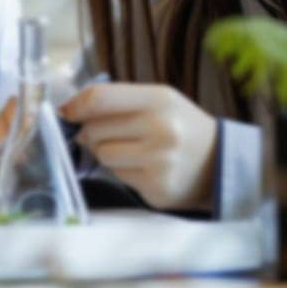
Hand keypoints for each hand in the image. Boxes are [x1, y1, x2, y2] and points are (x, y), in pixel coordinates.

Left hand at [59, 83, 217, 210]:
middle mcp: (161, 130)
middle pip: (95, 129)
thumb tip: (68, 112)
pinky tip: (145, 167)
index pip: (100, 98)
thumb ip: (116, 101)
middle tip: (112, 133)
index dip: (75, 105)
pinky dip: (124, 172)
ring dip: (108, 153)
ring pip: (102, 156)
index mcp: (159, 100)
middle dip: (93, 132)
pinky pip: (118, 177)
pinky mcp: (156, 189)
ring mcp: (159, 163)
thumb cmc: (180, 126)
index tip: (66, 112)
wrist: (219, 163)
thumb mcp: (158, 100)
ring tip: (134, 150)